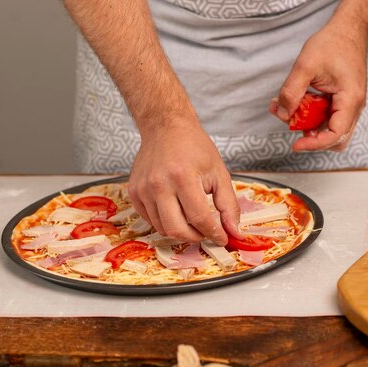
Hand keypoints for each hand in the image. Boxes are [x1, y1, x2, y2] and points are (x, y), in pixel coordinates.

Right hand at [128, 119, 240, 245]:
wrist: (165, 127)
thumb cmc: (194, 147)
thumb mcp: (219, 172)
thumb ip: (229, 205)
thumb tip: (234, 232)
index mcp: (183, 176)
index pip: (199, 218)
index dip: (213, 233)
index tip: (221, 238)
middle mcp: (159, 184)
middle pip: (177, 229)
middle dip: (195, 237)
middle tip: (205, 233)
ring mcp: (143, 189)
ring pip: (162, 228)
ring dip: (180, 230)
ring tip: (191, 219)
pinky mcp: (134, 192)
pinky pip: (150, 220)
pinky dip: (165, 222)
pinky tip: (175, 210)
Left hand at [270, 21, 367, 151]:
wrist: (348, 30)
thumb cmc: (333, 43)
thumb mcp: (305, 65)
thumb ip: (291, 92)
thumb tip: (282, 113)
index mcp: (351, 100)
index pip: (335, 135)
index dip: (315, 145)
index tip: (296, 145)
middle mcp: (354, 106)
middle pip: (337, 139)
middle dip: (313, 138)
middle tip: (293, 125)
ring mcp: (349, 104)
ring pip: (332, 130)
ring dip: (311, 127)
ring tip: (291, 112)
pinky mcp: (343, 101)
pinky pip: (329, 118)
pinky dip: (312, 116)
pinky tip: (298, 104)